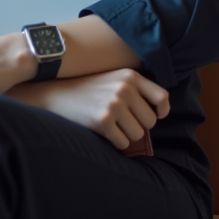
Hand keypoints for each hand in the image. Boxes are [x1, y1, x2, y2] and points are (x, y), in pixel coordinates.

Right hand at [10, 69, 169, 149]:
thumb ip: (135, 89)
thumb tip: (160, 113)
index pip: (162, 97)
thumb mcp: (113, 78)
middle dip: (138, 125)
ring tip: (110, 124)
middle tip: (121, 120)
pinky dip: (116, 142)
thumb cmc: (88, 89)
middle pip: (151, 121)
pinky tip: (104, 131)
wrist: (57, 94)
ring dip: (127, 135)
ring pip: (138, 134)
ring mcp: (114, 104)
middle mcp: (124, 88)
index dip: (162, 111)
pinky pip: (124, 143)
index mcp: (130, 75)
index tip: (157, 115)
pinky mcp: (103, 121)